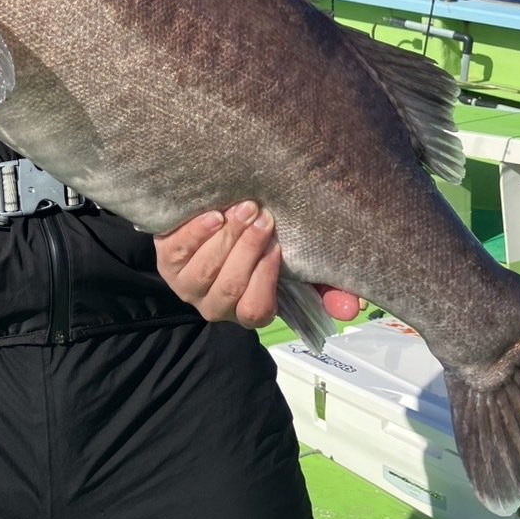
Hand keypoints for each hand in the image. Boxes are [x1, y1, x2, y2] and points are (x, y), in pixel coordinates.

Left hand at [155, 202, 363, 329]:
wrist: (210, 221)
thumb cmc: (257, 245)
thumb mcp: (292, 263)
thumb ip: (323, 283)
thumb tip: (353, 307)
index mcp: (246, 309)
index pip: (256, 310)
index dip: (265, 279)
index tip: (277, 246)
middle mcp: (214, 305)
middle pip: (230, 286)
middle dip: (247, 248)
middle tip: (263, 215)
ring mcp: (186, 284)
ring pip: (205, 269)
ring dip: (227, 236)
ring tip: (244, 208)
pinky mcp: (166, 259)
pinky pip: (180, 249)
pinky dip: (198, 230)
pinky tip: (215, 213)